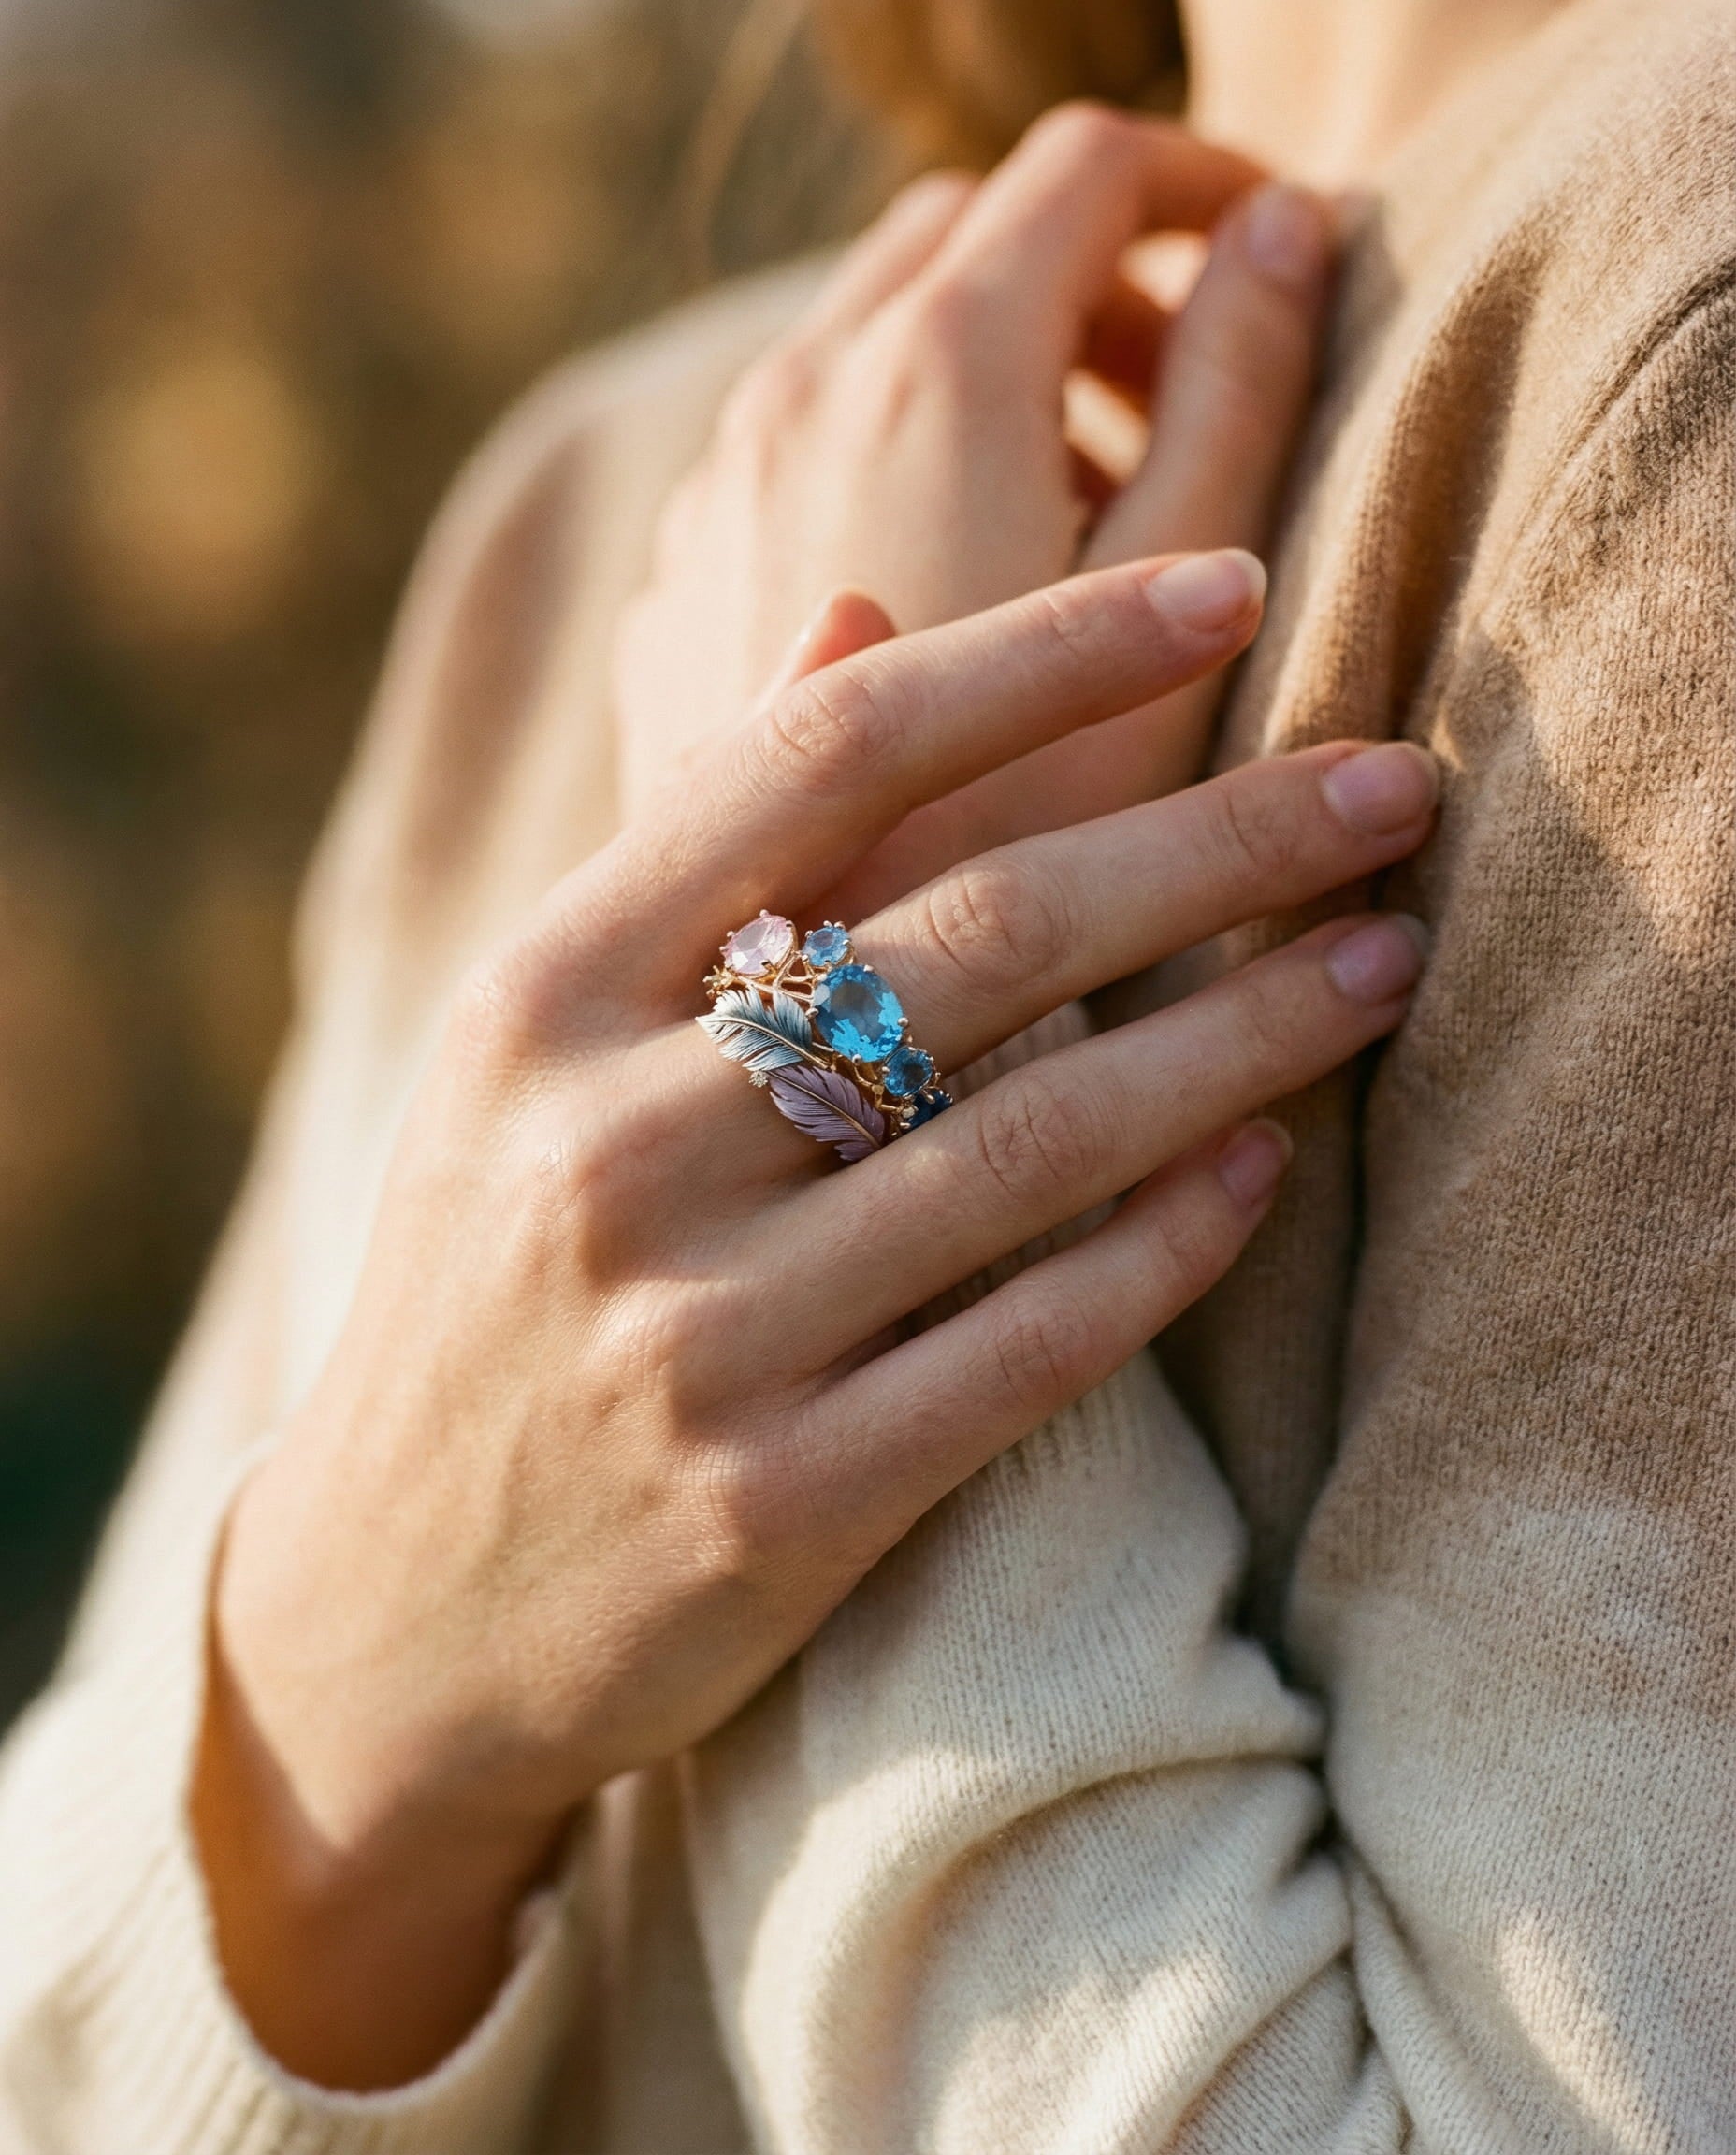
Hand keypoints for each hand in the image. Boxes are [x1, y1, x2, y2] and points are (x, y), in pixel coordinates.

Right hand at [196, 556, 1435, 2090]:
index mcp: (536, 995)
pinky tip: (1266, 1161)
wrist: (385, 1617)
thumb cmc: (486, 1284)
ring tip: (1383, 962)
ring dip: (1246, 1036)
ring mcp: (695, 1339)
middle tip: (1392, 789)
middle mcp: (607, 1149)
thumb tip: (862, 616)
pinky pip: (1032, 1344)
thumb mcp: (529, 1049)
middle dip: (1223, 844)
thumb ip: (697, 842)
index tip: (1230, 591)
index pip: (830, 756)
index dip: (1050, 654)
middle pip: (980, 935)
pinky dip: (1170, 1242)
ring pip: (1036, 1140)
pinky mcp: (782, 1507)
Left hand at [614, 104, 1329, 897]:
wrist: (799, 1028)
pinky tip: (959, 605)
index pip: (1086, 170)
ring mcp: (717, 486)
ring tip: (1085, 528)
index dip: (1205, 184)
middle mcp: (797, 395)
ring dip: (997, 374)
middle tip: (1185, 416)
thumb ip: (1241, 397)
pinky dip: (897, 457)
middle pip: (970, 234)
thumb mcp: (1185, 623)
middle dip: (1097, 286)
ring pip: (871, 336)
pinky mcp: (681, 579)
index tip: (1278, 261)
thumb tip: (1289, 229)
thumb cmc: (1027, 842)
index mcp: (936, 374)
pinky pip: (798, 446)